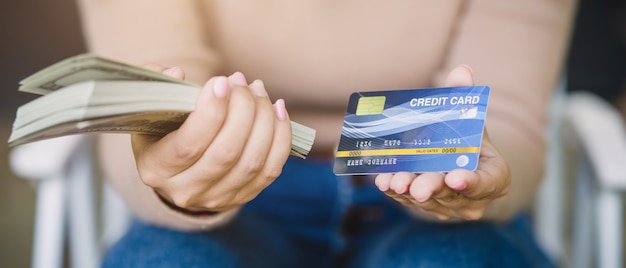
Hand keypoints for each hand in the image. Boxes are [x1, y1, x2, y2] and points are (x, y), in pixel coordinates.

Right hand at [132, 65, 292, 212]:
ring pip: (252, 161)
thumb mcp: (150, 113)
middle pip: (226, 153)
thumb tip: (176, 73)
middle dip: (242, 110)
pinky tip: (277, 110)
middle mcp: (186, 190)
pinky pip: (271, 169)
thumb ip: (158, 90)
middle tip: (241, 81)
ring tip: (258, 90)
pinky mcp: (244, 196)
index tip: (221, 82)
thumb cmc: (162, 133)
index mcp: (157, 169)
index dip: (210, 112)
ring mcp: (218, 198)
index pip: (188, 146)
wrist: (176, 172)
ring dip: (263, 119)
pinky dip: (280, 136)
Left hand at [374, 65, 510, 220]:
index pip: (486, 182)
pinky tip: (383, 180)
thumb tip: (461, 71)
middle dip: (432, 188)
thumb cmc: (468, 141)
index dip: (471, 182)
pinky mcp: (426, 208)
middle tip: (417, 187)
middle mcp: (472, 198)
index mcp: (494, 177)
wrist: (458, 164)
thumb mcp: (471, 119)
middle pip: (451, 194)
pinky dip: (396, 191)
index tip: (455, 177)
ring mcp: (448, 206)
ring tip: (394, 180)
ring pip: (427, 200)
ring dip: (408, 190)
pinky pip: (409, 202)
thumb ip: (466, 98)